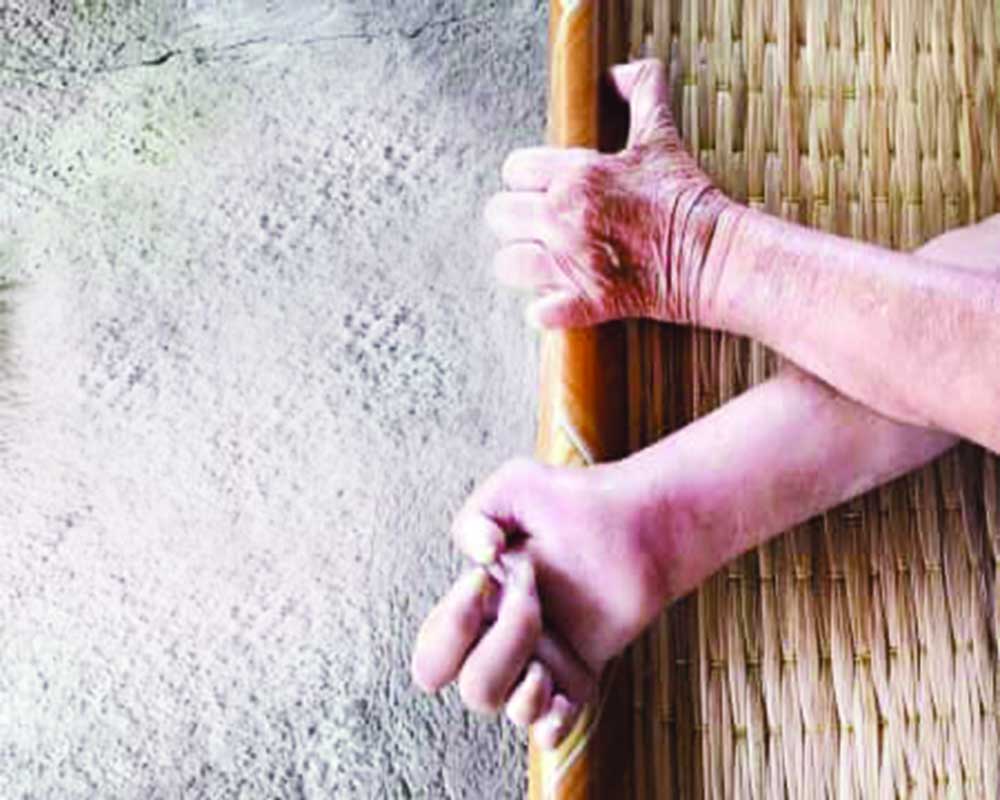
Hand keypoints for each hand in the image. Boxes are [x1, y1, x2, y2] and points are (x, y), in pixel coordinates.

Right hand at [410, 458, 665, 747]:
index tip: (486, 577)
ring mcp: (539, 663)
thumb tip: (480, 560)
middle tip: (533, 595)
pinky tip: (562, 692)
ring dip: (524, 680)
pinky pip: (551, 730)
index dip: (451, 627)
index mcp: (475, 608)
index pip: (433, 655)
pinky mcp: (578, 678)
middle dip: (500, 641)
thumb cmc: (576, 502)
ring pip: (504, 708)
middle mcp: (499, 642)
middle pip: (468, 686)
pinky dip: (552, 724)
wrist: (640, 524)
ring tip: (552, 642)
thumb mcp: (514, 486)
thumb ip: (474, 516)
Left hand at [485, 58, 732, 327]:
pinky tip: (562, 298)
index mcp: (576, 176)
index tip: (545, 188)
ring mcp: (572, 264)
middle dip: (518, 220)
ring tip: (546, 262)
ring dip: (524, 264)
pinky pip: (539, 312)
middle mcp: (564, 218)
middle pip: (499, 215)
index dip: (526, 178)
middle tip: (542, 226)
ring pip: (508, 264)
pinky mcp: (587, 303)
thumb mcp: (661, 133)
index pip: (513, 170)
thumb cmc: (684, 196)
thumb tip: (616, 72)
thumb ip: (639, 89)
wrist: (714, 254)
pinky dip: (546, 309)